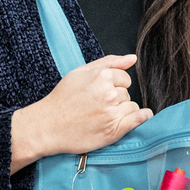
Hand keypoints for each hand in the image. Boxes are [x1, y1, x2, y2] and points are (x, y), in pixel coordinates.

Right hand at [11, 55, 153, 173]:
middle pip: (126, 94)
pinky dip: (141, 118)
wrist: (47, 126)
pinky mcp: (113, 131)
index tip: (103, 94)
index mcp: (102, 76)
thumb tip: (132, 59)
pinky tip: (142, 117)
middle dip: (117, 99)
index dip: (115, 86)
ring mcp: (111, 113)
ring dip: (123, 111)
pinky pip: (137, 120)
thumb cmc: (61, 100)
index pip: (124, 78)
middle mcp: (109, 94)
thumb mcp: (80, 73)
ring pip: (131, 107)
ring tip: (103, 117)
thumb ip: (108, 63)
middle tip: (98, 107)